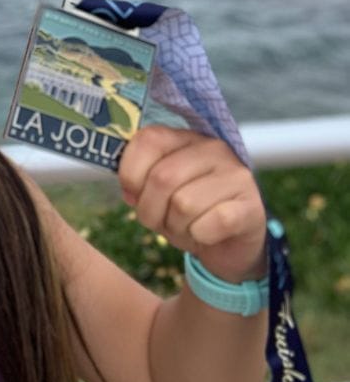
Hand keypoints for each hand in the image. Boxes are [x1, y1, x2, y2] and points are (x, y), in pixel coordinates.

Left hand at [118, 125, 266, 282]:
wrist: (230, 243)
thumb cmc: (187, 212)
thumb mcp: (158, 193)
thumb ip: (139, 181)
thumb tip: (129, 190)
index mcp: (185, 138)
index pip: (148, 140)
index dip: (130, 173)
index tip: (134, 194)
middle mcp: (213, 148)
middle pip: (163, 177)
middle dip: (150, 210)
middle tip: (160, 222)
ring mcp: (236, 175)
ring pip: (184, 204)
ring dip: (175, 227)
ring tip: (185, 227)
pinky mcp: (252, 206)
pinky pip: (211, 224)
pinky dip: (199, 236)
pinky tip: (205, 235)